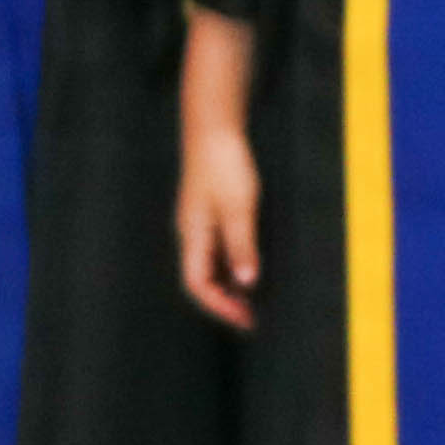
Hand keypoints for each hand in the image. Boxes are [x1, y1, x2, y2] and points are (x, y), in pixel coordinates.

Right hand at [175, 118, 264, 329]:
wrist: (214, 126)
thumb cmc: (223, 164)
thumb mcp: (238, 208)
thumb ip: (242, 246)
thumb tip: (246, 283)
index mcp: (193, 235)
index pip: (197, 284)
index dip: (219, 306)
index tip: (244, 318)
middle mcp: (192, 233)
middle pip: (201, 279)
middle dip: (224, 301)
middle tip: (252, 317)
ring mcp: (199, 222)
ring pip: (209, 265)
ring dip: (228, 284)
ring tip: (252, 299)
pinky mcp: (209, 211)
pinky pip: (217, 249)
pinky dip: (231, 264)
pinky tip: (248, 266)